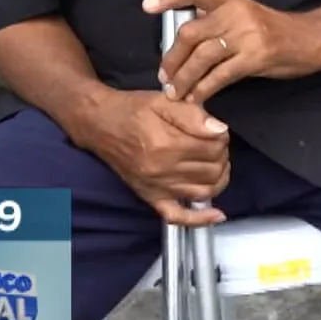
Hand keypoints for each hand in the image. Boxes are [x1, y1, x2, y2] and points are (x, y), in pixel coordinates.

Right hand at [81, 90, 231, 225]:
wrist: (99, 124)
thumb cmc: (132, 110)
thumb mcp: (164, 101)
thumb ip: (193, 115)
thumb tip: (219, 130)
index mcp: (166, 144)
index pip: (214, 148)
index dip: (221, 137)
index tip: (216, 130)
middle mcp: (162, 170)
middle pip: (212, 169)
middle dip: (221, 155)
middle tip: (214, 144)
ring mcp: (156, 187)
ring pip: (204, 191)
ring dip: (218, 178)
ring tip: (215, 163)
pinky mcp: (150, 197)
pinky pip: (177, 216)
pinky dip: (199, 219)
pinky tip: (217, 214)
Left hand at [144, 0, 320, 103]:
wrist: (312, 40)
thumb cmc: (276, 31)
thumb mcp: (247, 15)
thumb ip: (219, 21)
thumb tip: (185, 39)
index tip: (146, 6)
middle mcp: (237, 13)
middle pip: (190, 33)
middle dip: (172, 58)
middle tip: (163, 76)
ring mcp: (247, 35)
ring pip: (202, 58)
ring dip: (184, 78)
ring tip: (176, 92)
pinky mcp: (256, 57)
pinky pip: (220, 76)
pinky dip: (204, 90)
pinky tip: (197, 98)